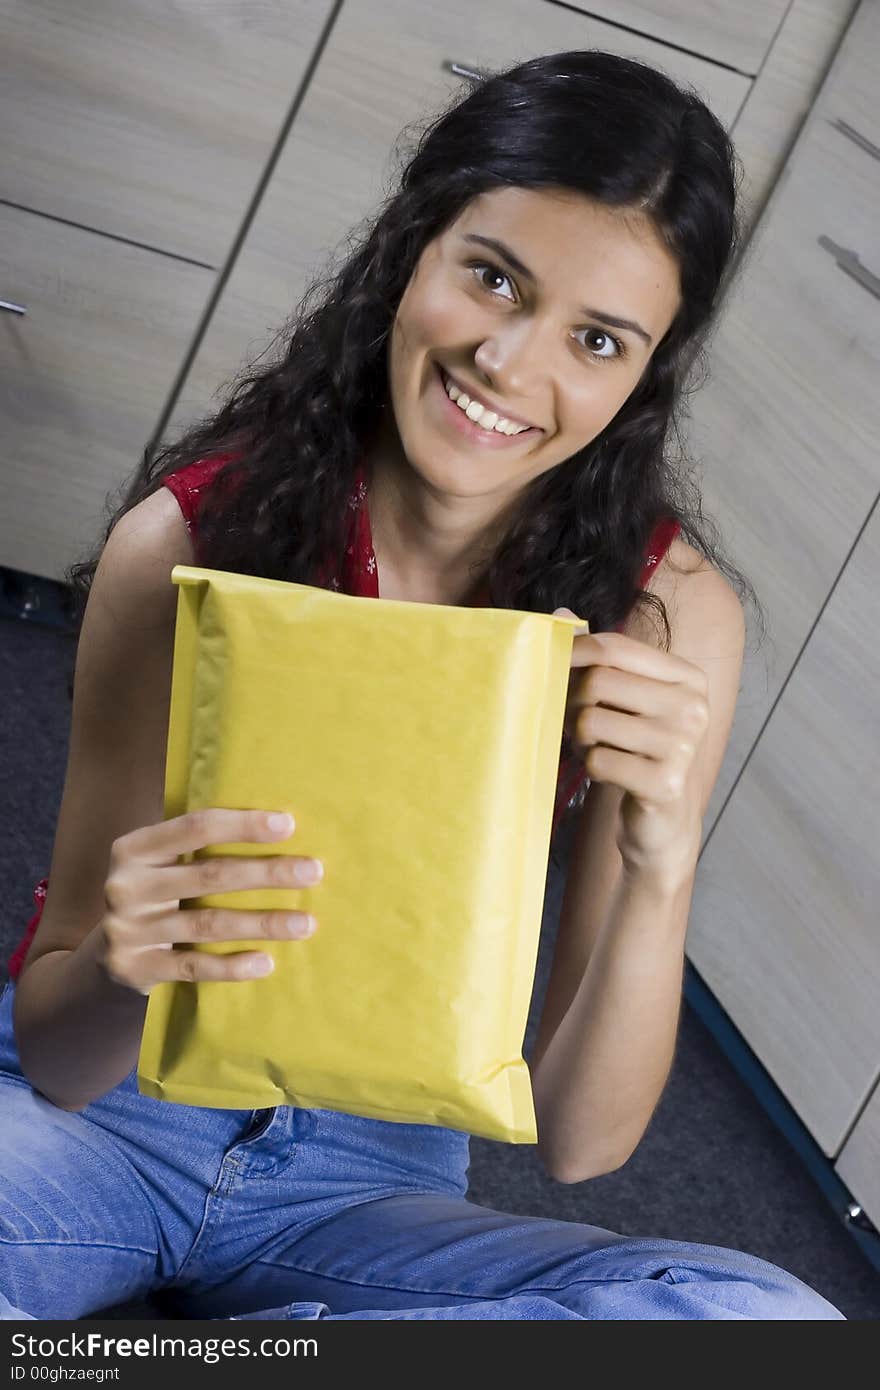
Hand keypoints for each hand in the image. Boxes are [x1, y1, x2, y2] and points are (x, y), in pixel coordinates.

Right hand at [97, 809, 322, 994]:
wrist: (107, 954)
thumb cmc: (155, 894)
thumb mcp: (160, 863)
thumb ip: (197, 846)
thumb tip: (280, 829)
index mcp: (134, 848)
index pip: (195, 827)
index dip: (242, 825)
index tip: (288, 825)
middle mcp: (126, 885)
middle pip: (210, 875)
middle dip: (267, 872)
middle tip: (313, 872)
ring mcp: (128, 929)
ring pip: (208, 924)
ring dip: (262, 923)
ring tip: (306, 923)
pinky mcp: (135, 968)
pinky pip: (192, 967)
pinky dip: (231, 966)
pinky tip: (265, 963)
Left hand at [553, 611, 708, 876]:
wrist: (662, 819)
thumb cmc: (636, 748)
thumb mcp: (624, 699)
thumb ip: (597, 657)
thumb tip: (558, 615)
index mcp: (688, 678)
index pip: (614, 647)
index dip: (573, 653)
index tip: (553, 665)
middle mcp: (693, 707)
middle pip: (598, 682)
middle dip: (572, 703)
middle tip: (574, 722)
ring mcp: (684, 746)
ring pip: (592, 722)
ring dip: (580, 738)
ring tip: (594, 747)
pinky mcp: (666, 784)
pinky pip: (598, 760)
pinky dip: (590, 767)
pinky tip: (607, 772)